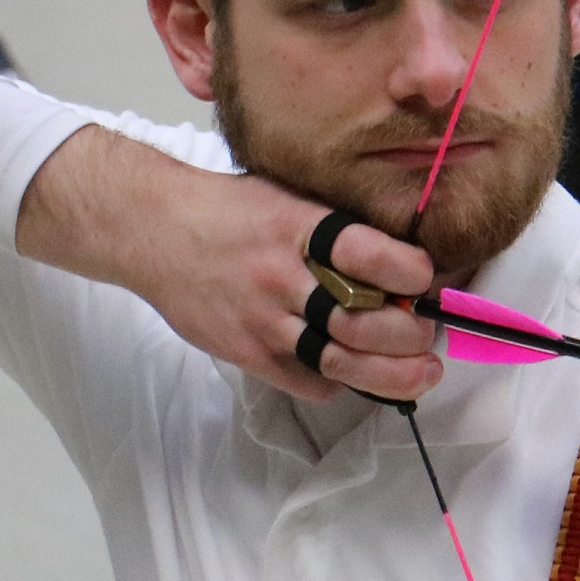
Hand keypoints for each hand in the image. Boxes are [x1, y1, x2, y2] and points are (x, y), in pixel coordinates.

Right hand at [21, 128, 449, 405]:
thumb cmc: (228, 211)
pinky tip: (356, 372)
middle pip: (362, 322)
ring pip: (341, 361)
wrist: (152, 232)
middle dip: (409, 336)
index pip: (367, 254)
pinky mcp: (247, 352)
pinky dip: (340, 382)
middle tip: (427, 335)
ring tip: (421, 372)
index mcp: (298, 227)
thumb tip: (398, 255)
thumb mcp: (285, 198)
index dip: (409, 273)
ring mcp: (263, 320)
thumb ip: (335, 226)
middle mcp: (282, 277)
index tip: (427, 279)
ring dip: (392, 374)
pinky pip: (308, 381)